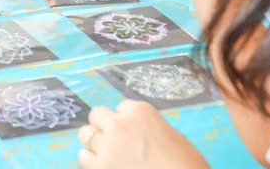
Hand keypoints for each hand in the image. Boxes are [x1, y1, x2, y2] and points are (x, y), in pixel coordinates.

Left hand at [77, 101, 208, 168]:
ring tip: (105, 152)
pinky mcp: (101, 167)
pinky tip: (101, 164)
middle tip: (112, 139)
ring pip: (86, 134)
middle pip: (97, 114)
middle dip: (103, 125)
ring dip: (94, 141)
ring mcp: (108, 146)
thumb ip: (149, 130)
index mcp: (141, 112)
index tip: (132, 132)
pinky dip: (91, 159)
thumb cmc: (186, 164)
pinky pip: (84, 156)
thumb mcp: (172, 136)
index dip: (126, 120)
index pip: (122, 107)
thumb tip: (138, 136)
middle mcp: (121, 124)